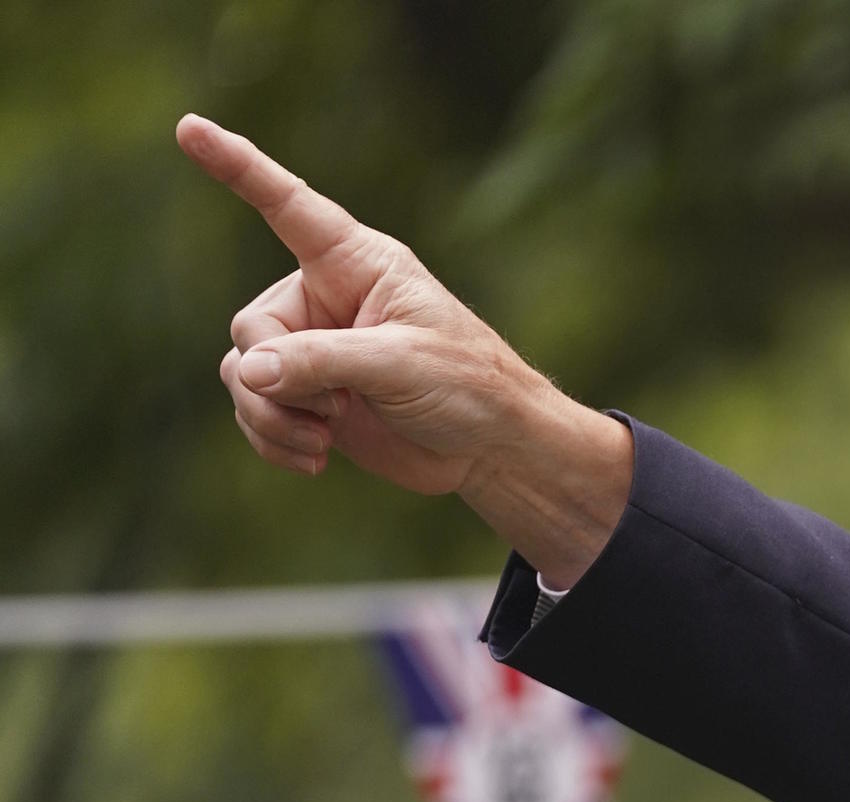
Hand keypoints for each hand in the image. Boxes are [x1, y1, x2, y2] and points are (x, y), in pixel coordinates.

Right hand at [178, 114, 631, 583]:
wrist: (491, 450)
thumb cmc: (468, 387)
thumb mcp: (400, 366)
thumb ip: (321, 362)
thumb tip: (248, 371)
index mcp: (356, 263)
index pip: (288, 206)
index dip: (238, 166)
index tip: (190, 127)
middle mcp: (324, 297)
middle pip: (253, 326)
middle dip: (277, 377)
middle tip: (336, 408)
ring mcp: (312, 348)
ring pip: (244, 372)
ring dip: (270, 415)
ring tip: (324, 439)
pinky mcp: (309, 394)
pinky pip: (254, 406)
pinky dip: (271, 436)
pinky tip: (315, 459)